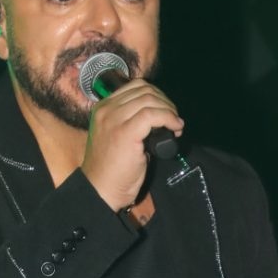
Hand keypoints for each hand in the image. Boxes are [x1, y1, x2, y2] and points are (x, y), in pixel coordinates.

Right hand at [80, 79, 183, 210]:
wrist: (101, 190)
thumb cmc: (112, 169)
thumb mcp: (117, 136)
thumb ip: (131, 121)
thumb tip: (158, 114)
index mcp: (102, 109)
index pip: (135, 87)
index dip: (157, 95)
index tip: (166, 111)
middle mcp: (106, 110)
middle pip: (144, 90)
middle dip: (165, 102)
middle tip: (173, 119)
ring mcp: (114, 120)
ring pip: (150, 100)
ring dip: (169, 111)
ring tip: (175, 126)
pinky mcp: (125, 132)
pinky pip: (153, 115)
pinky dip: (169, 119)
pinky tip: (175, 129)